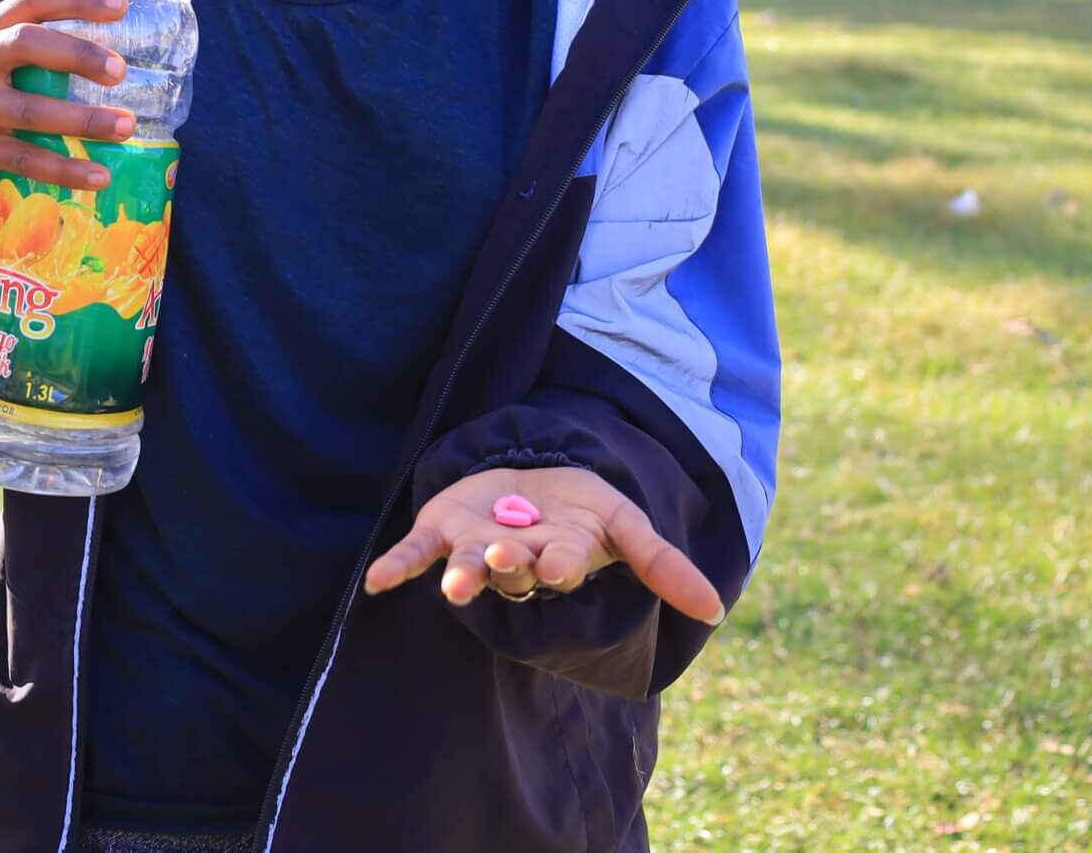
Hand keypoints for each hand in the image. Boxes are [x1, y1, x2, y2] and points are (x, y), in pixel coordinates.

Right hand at [0, 0, 134, 195]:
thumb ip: (18, 35)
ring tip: (127, 126)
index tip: (122, 6)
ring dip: (84, 121)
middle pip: (27, 44)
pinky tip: (99, 176)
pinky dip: (64, 170)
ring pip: (32, 110)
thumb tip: (93, 32)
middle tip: (121, 71)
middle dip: (78, 55)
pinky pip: (24, 160)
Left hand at [363, 465, 723, 620]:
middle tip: (504, 561)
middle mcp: (517, 559)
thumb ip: (661, 565)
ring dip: (463, 574)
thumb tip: (715, 611)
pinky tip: (376, 582)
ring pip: (468, 565)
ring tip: (457, 586)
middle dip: (509, 564)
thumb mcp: (626, 524)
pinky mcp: (441, 530)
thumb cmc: (580, 510)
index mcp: (561, 556)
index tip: (559, 565)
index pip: (562, 563)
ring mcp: (476, 545)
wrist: (533, 479)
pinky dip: (397, 567)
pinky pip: (416, 553)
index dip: (559, 564)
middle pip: (513, 568)